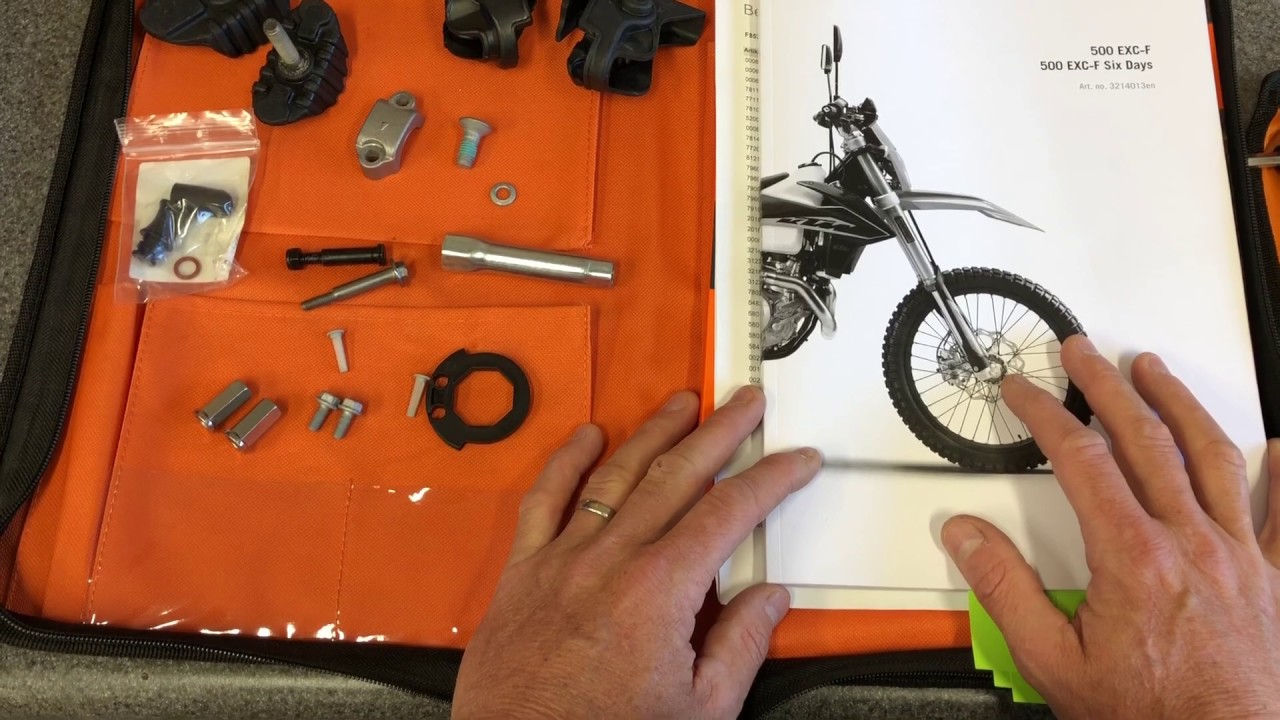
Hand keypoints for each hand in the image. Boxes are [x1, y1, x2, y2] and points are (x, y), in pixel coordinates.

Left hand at [453, 388, 820, 719]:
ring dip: (653, 434)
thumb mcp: (699, 712)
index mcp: (659, 593)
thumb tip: (768, 598)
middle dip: (719, 432)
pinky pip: (544, 501)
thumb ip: (738, 647)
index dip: (770, 479)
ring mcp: (562, 561)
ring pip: (614, 476)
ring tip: (681, 403)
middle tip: (746, 403)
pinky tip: (585, 436)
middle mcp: (609, 562)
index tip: (796, 460)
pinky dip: (565, 463)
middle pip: (675, 475)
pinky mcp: (523, 573)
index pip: (728, 513)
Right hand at [942, 336, 1279, 718]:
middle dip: (1107, 386)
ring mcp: (1239, 557)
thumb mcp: (1051, 662)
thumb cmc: (1152, 716)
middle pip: (1146, 440)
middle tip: (1085, 353)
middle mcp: (1190, 544)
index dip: (1047, 413)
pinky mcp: (1275, 581)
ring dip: (1179, 405)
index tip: (1026, 391)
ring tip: (1156, 372)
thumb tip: (965, 535)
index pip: (1080, 459)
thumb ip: (1005, 590)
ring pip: (1212, 457)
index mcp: (1131, 557)